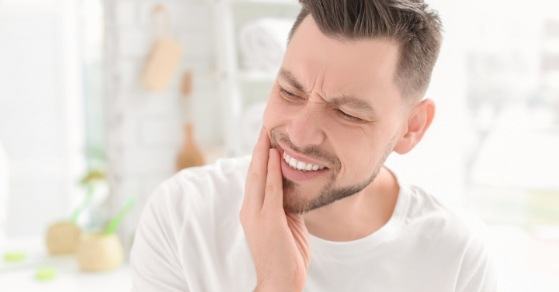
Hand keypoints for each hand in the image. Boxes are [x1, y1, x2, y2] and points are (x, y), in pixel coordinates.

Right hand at [240, 128, 309, 291]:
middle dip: (258, 147)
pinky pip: (271, 190)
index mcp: (253, 210)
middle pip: (253, 172)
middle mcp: (250, 209)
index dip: (259, 156)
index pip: (255, 177)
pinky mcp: (268, 221)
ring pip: (258, 176)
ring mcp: (257, 215)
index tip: (266, 137)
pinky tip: (274, 155)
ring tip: (268, 132)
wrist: (280, 283)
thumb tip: (295, 187)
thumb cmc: (286, 256)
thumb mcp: (287, 224)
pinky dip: (272, 171)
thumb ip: (287, 205)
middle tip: (265, 125)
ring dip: (263, 152)